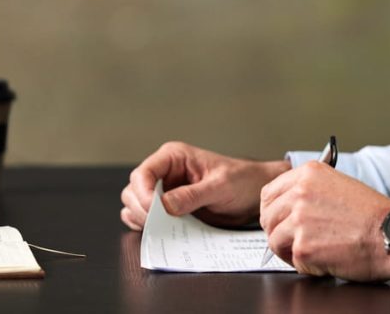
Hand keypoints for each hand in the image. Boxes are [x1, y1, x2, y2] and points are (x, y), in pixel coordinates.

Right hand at [120, 141, 290, 230]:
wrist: (255, 194)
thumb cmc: (242, 181)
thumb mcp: (220, 187)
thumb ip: (192, 195)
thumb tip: (164, 205)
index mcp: (173, 157)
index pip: (142, 173)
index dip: (142, 194)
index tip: (153, 212)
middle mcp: (165, 172)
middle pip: (133, 191)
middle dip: (142, 209)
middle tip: (160, 224)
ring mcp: (164, 191)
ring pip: (135, 206)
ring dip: (144, 220)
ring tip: (165, 228)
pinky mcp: (168, 209)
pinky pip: (146, 219)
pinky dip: (149, 228)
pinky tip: (164, 232)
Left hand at [259, 161, 389, 281]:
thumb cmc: (372, 214)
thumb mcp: (339, 184)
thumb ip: (309, 190)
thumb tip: (287, 204)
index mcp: (307, 174)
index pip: (269, 193)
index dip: (272, 210)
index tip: (278, 219)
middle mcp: (300, 193)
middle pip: (268, 217)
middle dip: (279, 231)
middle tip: (294, 240)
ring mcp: (299, 220)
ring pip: (274, 240)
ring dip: (290, 249)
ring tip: (313, 251)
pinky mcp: (304, 247)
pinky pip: (292, 260)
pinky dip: (306, 264)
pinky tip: (325, 258)